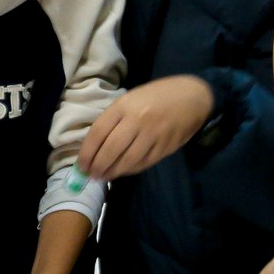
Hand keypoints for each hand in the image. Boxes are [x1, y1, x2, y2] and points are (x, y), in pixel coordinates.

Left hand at [77, 76, 215, 181]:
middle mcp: (137, 119)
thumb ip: (115, 119)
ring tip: (104, 177)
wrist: (192, 96)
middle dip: (98, 166)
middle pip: (111, 149)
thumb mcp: (131, 98)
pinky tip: (122, 172)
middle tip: (91, 175)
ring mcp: (153, 134)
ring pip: (127, 160)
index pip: (98, 132)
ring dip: (112, 172)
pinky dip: (130, 170)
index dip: (87, 152)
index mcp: (124, 105)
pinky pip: (144, 163)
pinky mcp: (166, 146)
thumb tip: (95, 146)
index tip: (81, 165)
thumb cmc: (156, 96)